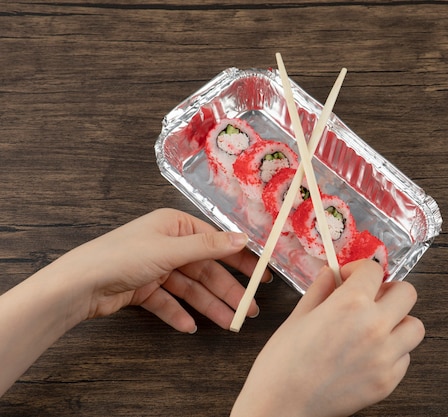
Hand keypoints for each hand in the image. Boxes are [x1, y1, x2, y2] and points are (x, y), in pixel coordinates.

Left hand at [61, 208, 270, 331]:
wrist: (79, 285)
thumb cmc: (121, 257)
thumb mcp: (170, 250)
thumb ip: (209, 246)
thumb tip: (242, 238)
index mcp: (175, 226)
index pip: (216, 242)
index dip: (240, 260)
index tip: (261, 275)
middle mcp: (167, 244)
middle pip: (205, 269)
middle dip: (227, 290)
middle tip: (250, 308)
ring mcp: (156, 267)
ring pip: (191, 289)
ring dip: (209, 306)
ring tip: (229, 323)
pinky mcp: (144, 289)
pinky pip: (169, 302)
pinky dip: (179, 314)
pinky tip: (189, 326)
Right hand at [231, 260, 424, 416]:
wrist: (281, 405)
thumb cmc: (283, 364)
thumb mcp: (298, 316)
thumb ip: (320, 290)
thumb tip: (330, 274)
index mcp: (350, 304)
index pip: (374, 269)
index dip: (360, 269)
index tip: (350, 277)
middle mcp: (374, 327)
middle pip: (407, 293)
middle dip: (388, 290)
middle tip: (371, 298)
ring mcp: (384, 356)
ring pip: (415, 326)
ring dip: (399, 322)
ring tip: (376, 327)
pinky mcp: (387, 382)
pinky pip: (405, 357)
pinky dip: (393, 352)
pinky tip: (371, 353)